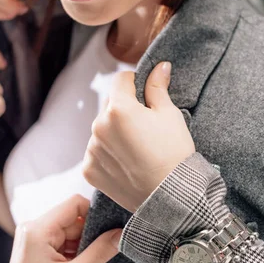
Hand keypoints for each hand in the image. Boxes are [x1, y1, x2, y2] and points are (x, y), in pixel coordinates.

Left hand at [0, 194, 121, 262]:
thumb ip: (99, 252)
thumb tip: (122, 233)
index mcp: (37, 230)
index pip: (74, 204)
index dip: (95, 213)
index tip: (112, 229)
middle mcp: (33, 229)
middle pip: (73, 218)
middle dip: (91, 233)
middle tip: (106, 251)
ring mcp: (34, 240)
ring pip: (70, 230)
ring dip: (84, 244)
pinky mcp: (37, 252)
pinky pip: (63, 242)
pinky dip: (76, 252)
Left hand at [83, 62, 195, 212]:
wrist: (170, 196)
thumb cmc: (174, 153)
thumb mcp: (170, 115)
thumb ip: (158, 88)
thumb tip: (159, 66)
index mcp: (119, 108)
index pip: (121, 80)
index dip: (136, 85)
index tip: (146, 98)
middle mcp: (99, 126)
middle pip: (110, 105)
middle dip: (124, 110)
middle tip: (145, 129)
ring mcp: (92, 149)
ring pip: (102, 130)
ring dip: (114, 133)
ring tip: (137, 150)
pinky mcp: (89, 169)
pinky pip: (97, 152)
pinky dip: (108, 154)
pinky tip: (127, 163)